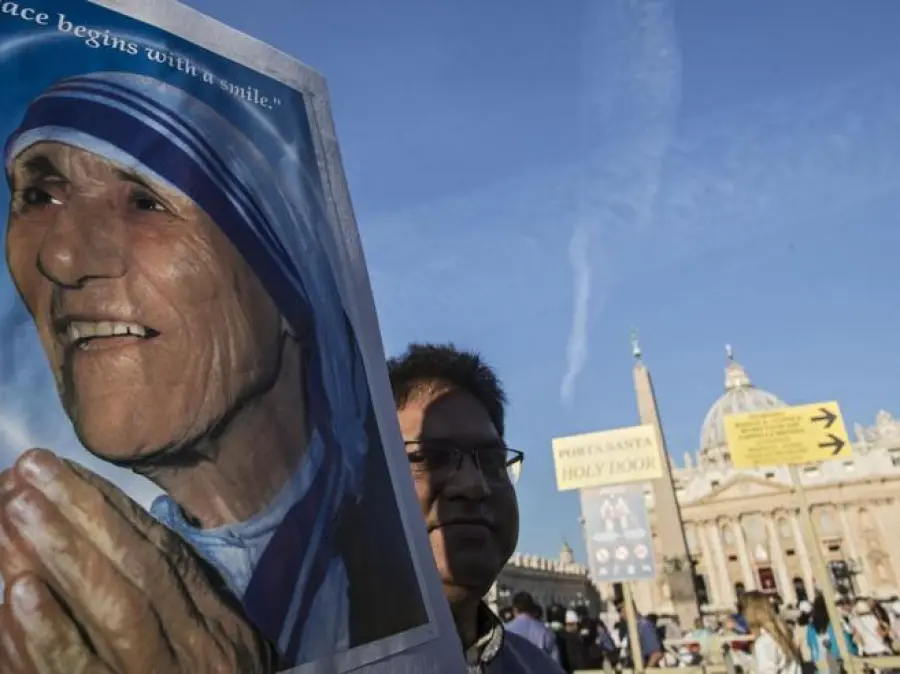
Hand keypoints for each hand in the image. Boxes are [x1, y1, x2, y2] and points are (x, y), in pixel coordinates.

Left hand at [0, 449, 277, 673]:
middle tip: (26, 471)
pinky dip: (49, 635)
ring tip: (12, 509)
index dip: (109, 509)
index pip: (162, 554)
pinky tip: (15, 595)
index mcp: (216, 624)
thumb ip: (184, 599)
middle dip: (82, 517)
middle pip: (140, 571)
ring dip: (64, 557)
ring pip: (117, 611)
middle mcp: (200, 647)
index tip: (59, 469)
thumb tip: (128, 536)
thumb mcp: (216, 647)